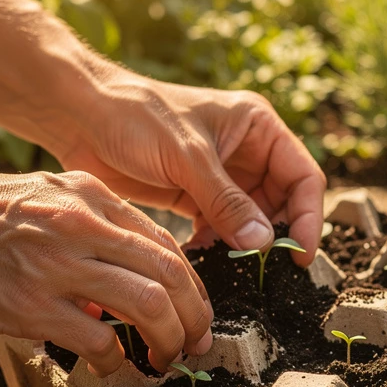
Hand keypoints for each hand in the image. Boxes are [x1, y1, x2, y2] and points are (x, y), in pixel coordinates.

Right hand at [0, 166, 213, 375]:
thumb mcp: (47, 198)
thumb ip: (93, 228)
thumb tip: (124, 278)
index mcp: (91, 198)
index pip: (167, 245)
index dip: (194, 286)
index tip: (196, 310)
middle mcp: (83, 226)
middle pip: (171, 275)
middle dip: (195, 316)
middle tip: (196, 342)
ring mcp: (58, 266)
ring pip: (149, 305)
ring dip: (169, 339)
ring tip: (165, 357)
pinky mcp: (30, 307)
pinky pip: (98, 341)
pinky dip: (115, 361)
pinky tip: (111, 367)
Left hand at [59, 65, 325, 263]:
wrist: (78, 116)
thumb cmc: (135, 116)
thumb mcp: (188, 156)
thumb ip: (227, 201)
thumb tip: (263, 243)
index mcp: (258, 127)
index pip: (303, 177)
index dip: (308, 217)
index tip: (300, 254)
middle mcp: (248, 152)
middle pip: (283, 203)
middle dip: (276, 236)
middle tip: (268, 270)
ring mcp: (222, 177)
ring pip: (252, 221)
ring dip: (246, 246)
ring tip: (236, 270)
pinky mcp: (196, 196)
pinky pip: (221, 229)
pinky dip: (218, 247)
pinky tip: (205, 261)